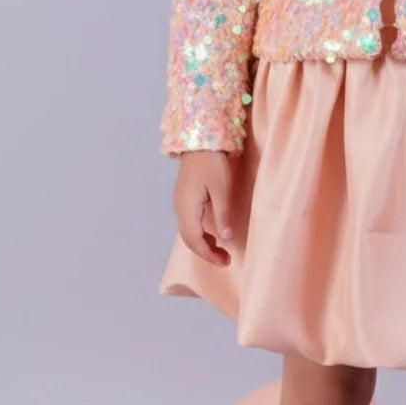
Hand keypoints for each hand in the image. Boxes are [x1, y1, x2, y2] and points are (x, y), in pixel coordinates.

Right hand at [172, 150, 235, 265]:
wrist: (199, 143)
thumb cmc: (212, 163)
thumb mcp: (222, 189)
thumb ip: (223, 215)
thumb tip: (226, 238)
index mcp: (187, 208)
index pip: (195, 240)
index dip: (209, 255)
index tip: (225, 261)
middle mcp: (179, 209)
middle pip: (189, 240)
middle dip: (206, 253)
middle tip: (226, 260)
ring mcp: (179, 204)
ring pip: (188, 233)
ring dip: (203, 245)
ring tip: (221, 251)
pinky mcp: (184, 200)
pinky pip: (189, 224)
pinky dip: (200, 235)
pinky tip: (213, 236)